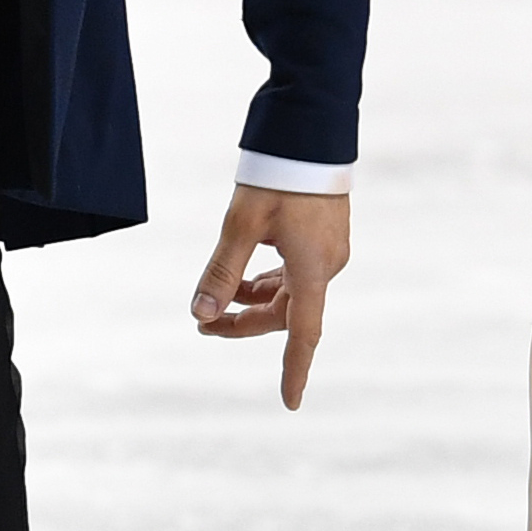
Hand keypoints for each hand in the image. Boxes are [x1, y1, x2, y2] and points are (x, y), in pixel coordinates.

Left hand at [187, 185, 349, 409]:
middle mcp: (328, 265)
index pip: (302, 334)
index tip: (290, 402)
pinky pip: (298, 273)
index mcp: (312, 269)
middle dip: (245, 322)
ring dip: (256, 301)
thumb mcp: (241, 225)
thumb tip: (201, 313)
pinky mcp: (325, 234)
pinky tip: (248, 276)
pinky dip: (271, 282)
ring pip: (291, 293)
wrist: (311, 128)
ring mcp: (330, 249)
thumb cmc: (278, 173)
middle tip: (202, 324)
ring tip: (219, 300)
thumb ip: (222, 272)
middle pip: (288, 314)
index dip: (294, 371)